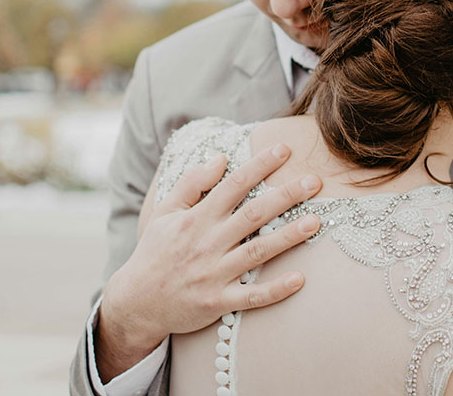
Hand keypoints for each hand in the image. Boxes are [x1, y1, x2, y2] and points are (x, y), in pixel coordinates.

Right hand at [95, 143, 320, 381]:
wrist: (136, 302)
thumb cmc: (155, 251)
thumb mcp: (164, 211)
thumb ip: (191, 183)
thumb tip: (220, 158)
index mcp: (197, 218)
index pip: (234, 184)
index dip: (260, 165)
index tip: (284, 149)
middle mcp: (208, 243)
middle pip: (254, 214)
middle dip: (286, 196)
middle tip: (315, 181)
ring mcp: (214, 274)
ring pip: (258, 252)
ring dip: (289, 237)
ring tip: (316, 222)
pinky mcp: (218, 302)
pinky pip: (251, 298)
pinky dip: (275, 290)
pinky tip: (300, 279)